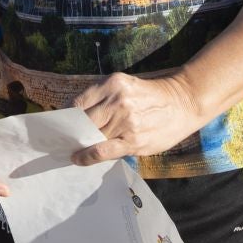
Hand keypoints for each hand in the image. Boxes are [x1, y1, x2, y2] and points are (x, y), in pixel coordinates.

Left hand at [70, 73, 205, 166]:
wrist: (184, 102)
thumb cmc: (152, 97)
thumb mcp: (126, 87)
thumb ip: (104, 99)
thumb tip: (77, 117)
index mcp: (112, 84)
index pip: (78, 102)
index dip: (65, 117)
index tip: (58, 125)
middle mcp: (117, 100)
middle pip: (81, 120)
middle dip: (69, 132)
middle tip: (59, 140)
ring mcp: (125, 121)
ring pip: (91, 136)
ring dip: (78, 144)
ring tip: (70, 149)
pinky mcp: (133, 140)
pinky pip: (102, 151)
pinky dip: (87, 156)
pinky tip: (79, 159)